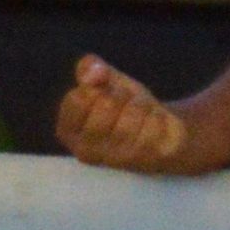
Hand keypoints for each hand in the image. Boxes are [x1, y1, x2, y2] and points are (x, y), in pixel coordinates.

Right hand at [54, 52, 192, 172]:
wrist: (162, 133)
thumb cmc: (127, 108)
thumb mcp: (106, 82)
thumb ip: (91, 69)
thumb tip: (93, 70)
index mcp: (68, 131)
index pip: (77, 98)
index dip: (98, 86)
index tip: (104, 93)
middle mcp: (85, 151)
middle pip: (106, 104)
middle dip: (123, 95)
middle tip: (127, 104)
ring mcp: (113, 159)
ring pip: (132, 113)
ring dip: (142, 105)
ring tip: (142, 115)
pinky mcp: (143, 160)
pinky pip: (152, 125)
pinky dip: (158, 117)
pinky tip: (155, 126)